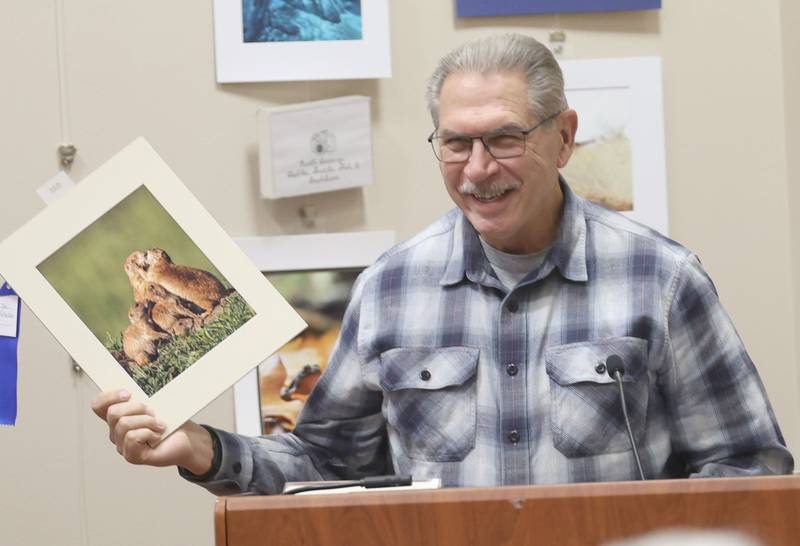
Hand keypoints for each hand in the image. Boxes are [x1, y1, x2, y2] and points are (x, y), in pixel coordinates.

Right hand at [91, 389, 213, 475]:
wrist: (188, 440)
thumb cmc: (172, 421)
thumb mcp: (156, 404)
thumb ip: (141, 397)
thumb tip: (132, 388)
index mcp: (119, 417)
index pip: (98, 405)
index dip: (108, 396)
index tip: (128, 393)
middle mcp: (116, 432)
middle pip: (113, 413)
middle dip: (137, 407)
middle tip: (153, 412)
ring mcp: (123, 445)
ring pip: (124, 424)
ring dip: (147, 421)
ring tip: (159, 425)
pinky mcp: (132, 456)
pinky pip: (132, 437)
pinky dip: (149, 433)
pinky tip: (157, 436)